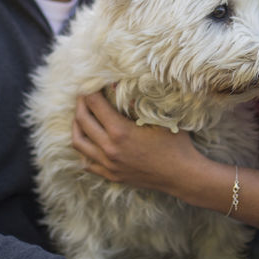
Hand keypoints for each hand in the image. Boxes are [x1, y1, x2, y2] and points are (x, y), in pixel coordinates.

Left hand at [71, 91, 200, 194]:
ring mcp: (108, 164)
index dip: (90, 91)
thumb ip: (139, 102)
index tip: (89, 82)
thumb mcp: (159, 118)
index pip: (95, 105)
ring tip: (80, 116)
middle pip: (82, 121)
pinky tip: (88, 141)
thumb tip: (121, 86)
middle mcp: (109, 149)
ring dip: (76, 126)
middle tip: (83, 95)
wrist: (182, 175)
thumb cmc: (175, 144)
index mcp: (120, 132)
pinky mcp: (111, 175)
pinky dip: (83, 149)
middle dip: (80, 104)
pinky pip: (87, 162)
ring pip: (79, 143)